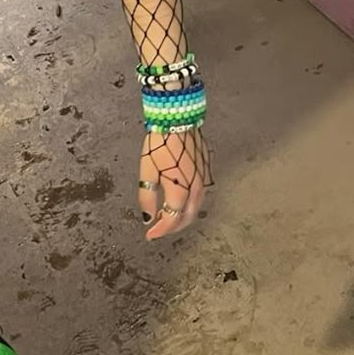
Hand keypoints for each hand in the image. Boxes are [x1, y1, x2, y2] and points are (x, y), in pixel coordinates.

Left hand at [138, 126, 210, 240]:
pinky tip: (178, 200)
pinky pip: (200, 195)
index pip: (172, 220)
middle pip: (187, 218)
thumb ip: (147, 196)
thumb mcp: (146, 171)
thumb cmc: (159, 144)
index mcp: (180, 191)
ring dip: (182, 216)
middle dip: (172, 227)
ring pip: (196, 207)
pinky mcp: (207, 170)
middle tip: (158, 230)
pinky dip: (189, 204)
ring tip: (165, 216)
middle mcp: (196, 189)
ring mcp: (204, 179)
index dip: (160, 230)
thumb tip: (147, 217)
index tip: (149, 235)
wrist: (178, 120)